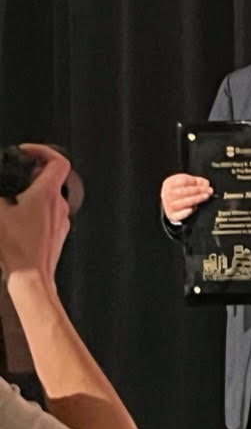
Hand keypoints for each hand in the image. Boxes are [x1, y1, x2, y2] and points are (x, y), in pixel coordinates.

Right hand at [0, 144, 71, 282]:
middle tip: (13, 175)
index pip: (59, 162)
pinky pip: (48, 214)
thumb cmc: (18, 248)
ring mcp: (61, 221)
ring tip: (11, 199)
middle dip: (30, 173)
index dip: (43, 151)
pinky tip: (16, 218)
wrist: (32, 278)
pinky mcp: (58, 234)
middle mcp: (59, 206)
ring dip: (31, 192)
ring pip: (49, 197)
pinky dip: (34, 209)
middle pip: (51, 179)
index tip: (26, 152)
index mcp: (48, 194)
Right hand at [160, 172, 211, 222]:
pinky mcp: (172, 215)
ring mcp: (168, 205)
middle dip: (198, 190)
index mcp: (169, 183)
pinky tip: (191, 209)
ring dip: (196, 199)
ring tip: (206, 196)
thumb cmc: (182, 191)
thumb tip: (206, 184)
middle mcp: (167, 194)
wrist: (173, 204)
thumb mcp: (189, 184)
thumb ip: (198, 182)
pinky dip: (184, 213)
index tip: (205, 184)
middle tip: (209, 191)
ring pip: (183, 202)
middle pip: (183, 191)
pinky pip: (177, 215)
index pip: (183, 180)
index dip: (195, 182)